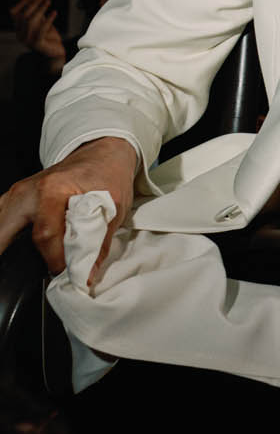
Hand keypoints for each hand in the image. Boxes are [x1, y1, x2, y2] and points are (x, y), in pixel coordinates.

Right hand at [0, 135, 139, 279]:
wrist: (101, 153)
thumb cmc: (108, 175)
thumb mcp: (114, 207)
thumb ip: (99, 242)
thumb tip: (87, 274)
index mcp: (53, 189)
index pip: (45, 234)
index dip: (54, 260)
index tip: (66, 275)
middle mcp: (28, 191)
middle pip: (6, 232)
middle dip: (9, 256)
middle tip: (20, 280)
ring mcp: (17, 193)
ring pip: (0, 227)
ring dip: (4, 246)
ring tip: (13, 270)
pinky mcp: (14, 198)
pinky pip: (1, 221)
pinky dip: (4, 237)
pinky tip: (10, 251)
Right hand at [8, 0, 65, 69]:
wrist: (55, 53)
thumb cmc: (48, 37)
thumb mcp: (41, 22)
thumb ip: (38, 13)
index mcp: (18, 29)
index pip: (13, 13)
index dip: (22, 3)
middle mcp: (20, 35)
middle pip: (23, 15)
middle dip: (34, 3)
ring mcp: (27, 41)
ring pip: (30, 21)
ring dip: (40, 9)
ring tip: (49, 1)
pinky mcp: (37, 45)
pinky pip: (41, 30)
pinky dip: (48, 20)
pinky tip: (55, 12)